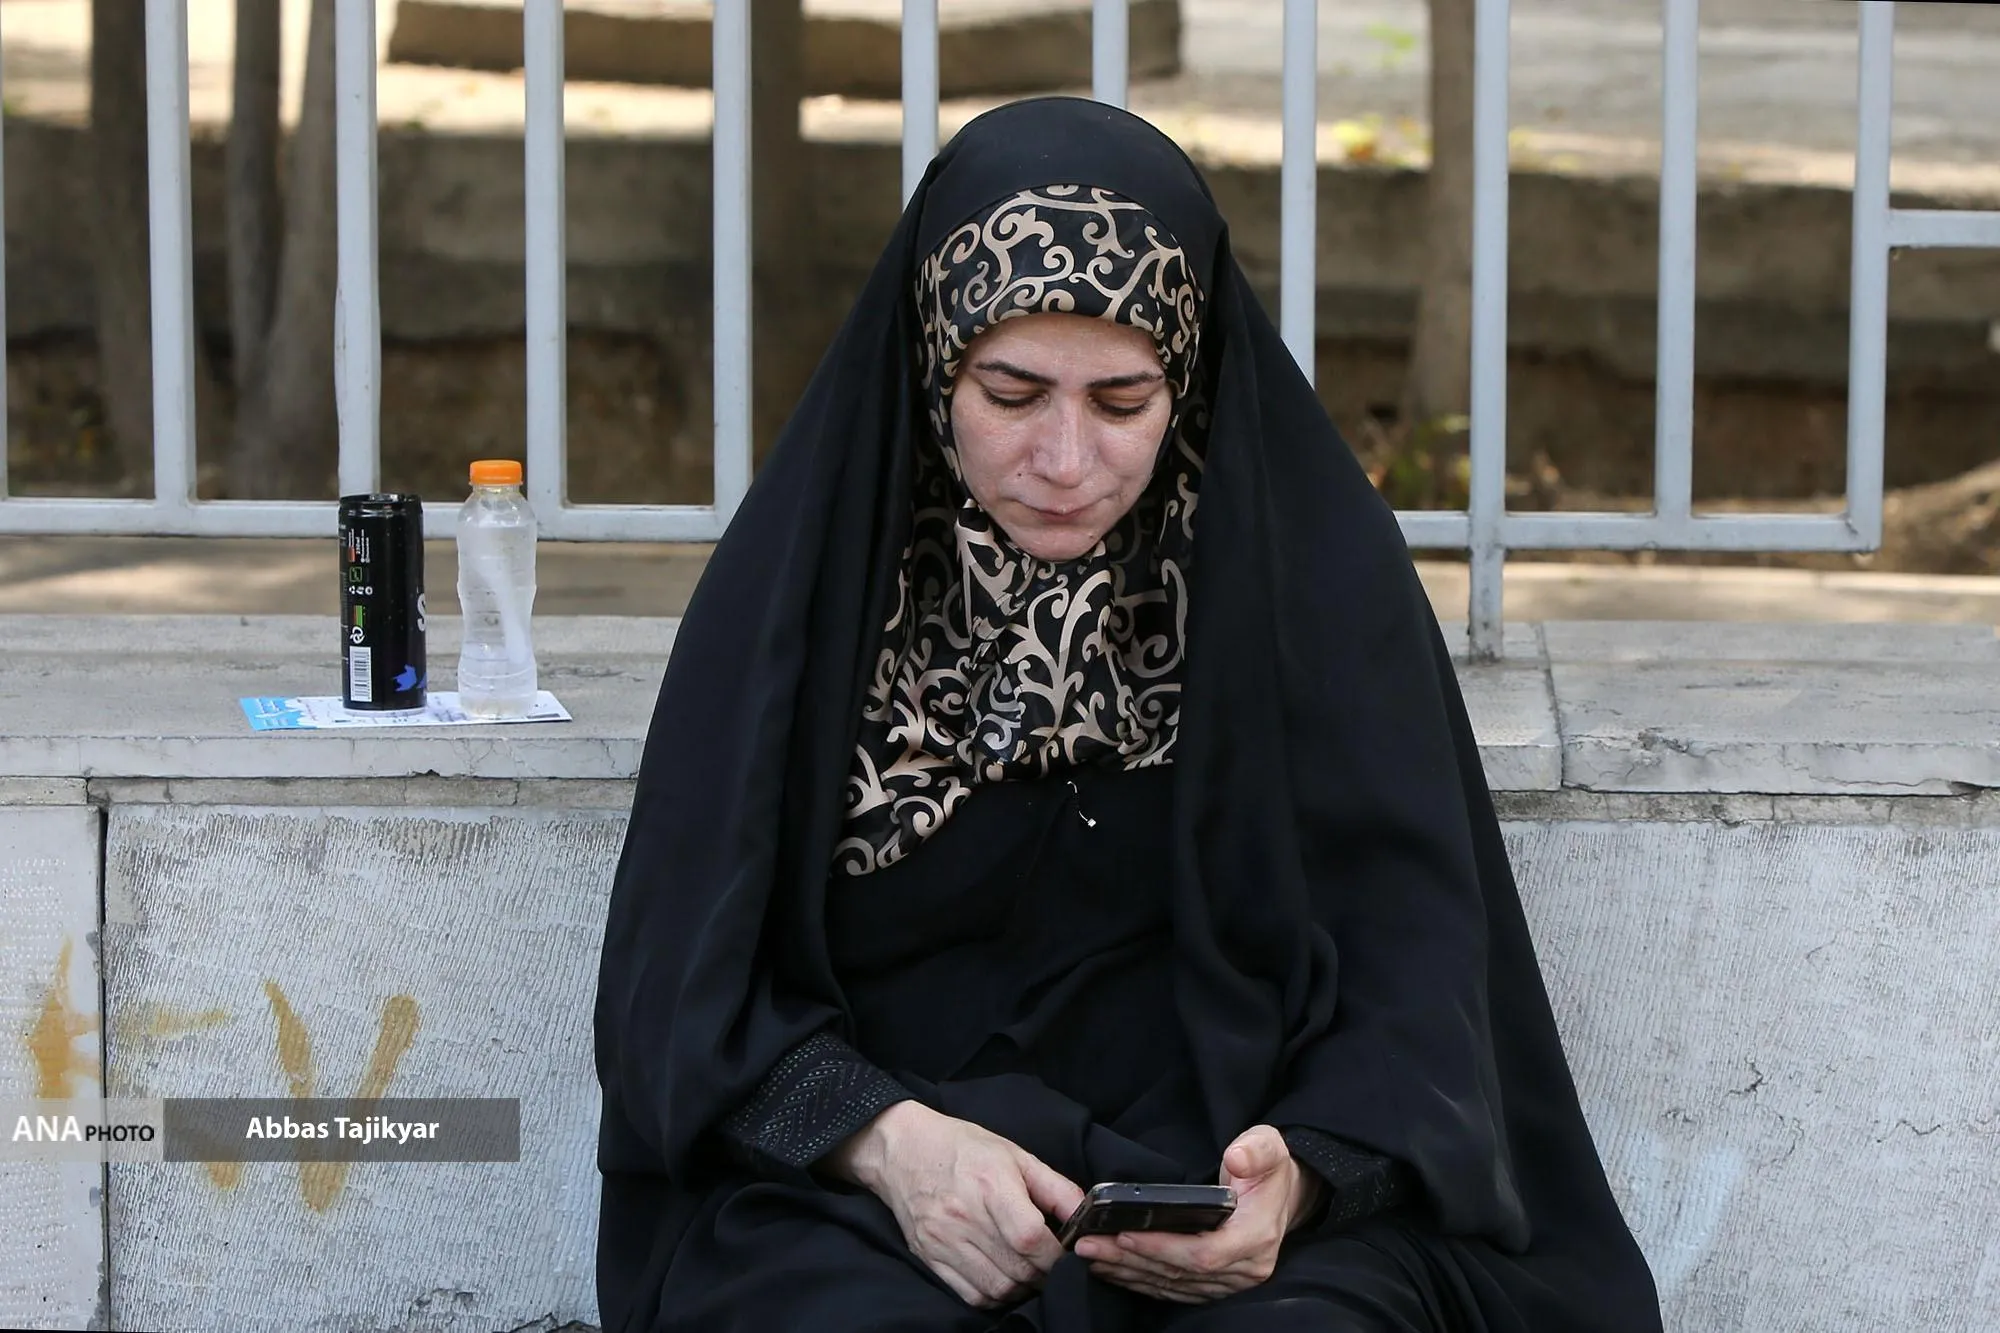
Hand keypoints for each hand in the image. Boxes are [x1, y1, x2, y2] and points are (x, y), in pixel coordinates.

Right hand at [826, 1100, 1085, 1308]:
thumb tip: (1086, 1214)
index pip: (1030, 1238)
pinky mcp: (929, 1256)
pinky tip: (1003, 1279)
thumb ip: (1055, 1187)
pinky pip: (970, 1294)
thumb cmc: (963, 1148)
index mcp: (990, 1185)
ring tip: (1029, 1273)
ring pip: (997, 1288)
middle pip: (1017, 1269)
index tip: (1067, 1254)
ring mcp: (943, 1240)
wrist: (901, 1149)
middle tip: (1052, 1266)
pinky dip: (994, 1296)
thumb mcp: (1015, 1154)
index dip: (1056, 1255)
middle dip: (1044, 1275)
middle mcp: (964, 1216)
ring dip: (1022, 1289)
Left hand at [1075, 1124, 1319, 1304]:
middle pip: (1181, 1274)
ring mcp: (1231, 1282)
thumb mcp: (1268, 1146)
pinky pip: (1175, 1290)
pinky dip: (1142, 1281)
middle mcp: (1245, 1268)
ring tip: (1091, 1256)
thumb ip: (1255, 1150)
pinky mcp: (1216, 1285)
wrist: (1282, 1194)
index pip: (1204, 1253)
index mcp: (1257, 1236)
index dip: (1163, 1248)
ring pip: (1173, 1285)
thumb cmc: (1268, 1168)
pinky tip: (1114, 1270)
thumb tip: (1237, 1158)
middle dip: (1132, 1260)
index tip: (1125, 1235)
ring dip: (1129, 1273)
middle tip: (1089, 1245)